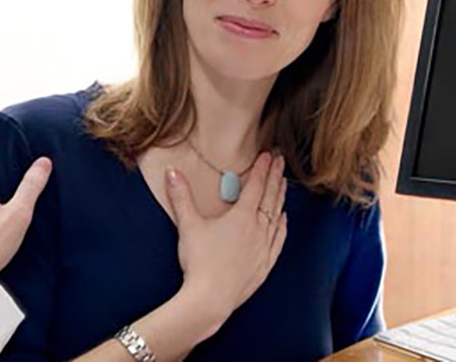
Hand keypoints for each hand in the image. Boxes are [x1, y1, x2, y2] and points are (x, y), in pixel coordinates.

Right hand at [166, 153, 287, 317]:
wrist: (210, 299)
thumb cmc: (199, 262)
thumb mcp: (188, 225)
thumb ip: (181, 196)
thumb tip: (171, 172)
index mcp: (242, 217)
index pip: (256, 186)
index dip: (263, 169)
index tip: (268, 155)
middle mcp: (259, 229)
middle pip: (271, 197)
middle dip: (276, 177)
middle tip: (280, 162)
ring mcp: (264, 247)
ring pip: (277, 216)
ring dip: (281, 198)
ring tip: (284, 184)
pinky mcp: (265, 264)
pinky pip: (279, 239)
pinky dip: (282, 226)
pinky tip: (283, 220)